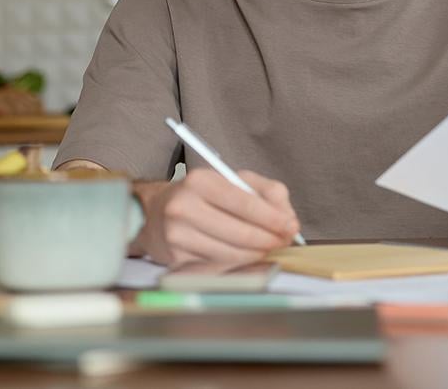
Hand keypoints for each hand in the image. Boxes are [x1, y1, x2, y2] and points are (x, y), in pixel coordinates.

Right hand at [132, 169, 299, 266]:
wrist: (156, 212)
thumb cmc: (202, 196)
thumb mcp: (234, 181)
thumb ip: (267, 193)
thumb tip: (288, 220)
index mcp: (201, 181)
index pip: (244, 203)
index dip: (272, 218)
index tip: (291, 226)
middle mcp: (184, 207)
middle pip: (239, 232)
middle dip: (269, 240)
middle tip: (284, 241)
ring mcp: (177, 235)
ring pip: (231, 253)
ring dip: (256, 255)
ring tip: (268, 249)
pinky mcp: (176, 259)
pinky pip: (218, 266)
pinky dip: (238, 264)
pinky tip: (246, 257)